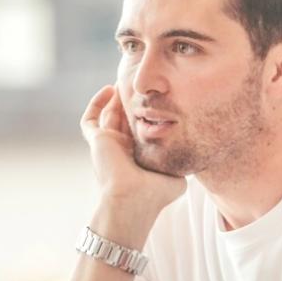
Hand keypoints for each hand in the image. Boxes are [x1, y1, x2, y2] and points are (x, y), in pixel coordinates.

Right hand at [80, 86, 185, 238]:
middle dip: (131, 102)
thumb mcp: (176, 178)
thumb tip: (191, 154)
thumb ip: (180, 163)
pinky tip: (109, 89)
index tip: (159, 100)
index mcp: (139, 157)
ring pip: (108, 116)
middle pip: (125, 119)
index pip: (141, 131)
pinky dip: (96, 103)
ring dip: (115, 99)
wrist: (133, 200)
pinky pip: (90, 119)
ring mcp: (108, 145)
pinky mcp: (97, 141)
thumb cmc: (155, 193)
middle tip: (141, 86)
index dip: (147, 115)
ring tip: (125, 80)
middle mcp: (122, 150)